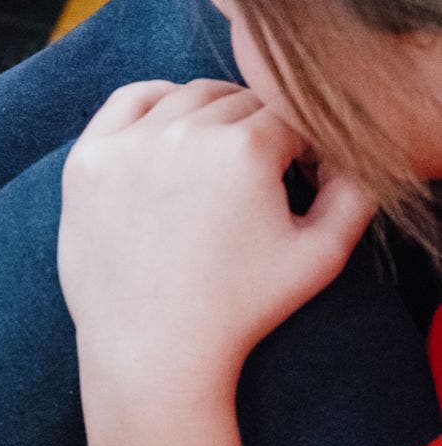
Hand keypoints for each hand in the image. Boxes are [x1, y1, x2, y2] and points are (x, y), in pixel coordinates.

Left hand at [58, 79, 373, 397]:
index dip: (300, 146)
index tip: (296, 177)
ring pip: (187, 96)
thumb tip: (346, 153)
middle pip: (238, 103)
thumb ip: (355, 192)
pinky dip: (156, 103)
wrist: (155, 349)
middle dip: (259, 131)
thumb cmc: (242, 307)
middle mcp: (185, 133)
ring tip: (220, 158)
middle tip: (257, 175)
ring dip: (212, 115)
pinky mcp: (89, 158)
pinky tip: (172, 130)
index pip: (288, 116)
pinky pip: (128, 102)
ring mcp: (129, 143)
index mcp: (245, 148)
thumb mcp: (322, 255)